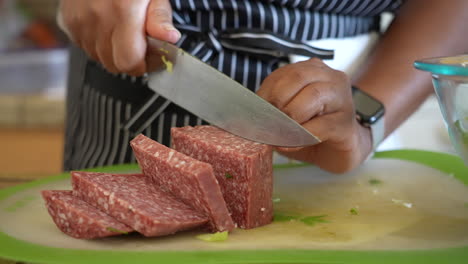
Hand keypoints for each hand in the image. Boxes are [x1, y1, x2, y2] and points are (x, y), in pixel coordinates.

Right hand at [58, 0, 180, 75]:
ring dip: (114, 52)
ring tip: (124, 31)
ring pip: (99, 58)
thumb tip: (169, 38)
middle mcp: (98, 17)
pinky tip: (108, 26)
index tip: (155, 56)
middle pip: (114, 65)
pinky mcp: (68, 20)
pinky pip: (84, 46)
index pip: (130, 62)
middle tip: (142, 43)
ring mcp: (79, 20)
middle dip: (132, 60)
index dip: (146, 64)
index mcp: (123, 10)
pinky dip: (98, 43)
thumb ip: (160, 16)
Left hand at [257, 58, 372, 172]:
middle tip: (265, 121)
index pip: (284, 73)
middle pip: (298, 78)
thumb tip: (249, 114)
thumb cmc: (311, 129)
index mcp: (313, 70)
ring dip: (290, 116)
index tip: (252, 110)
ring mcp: (343, 99)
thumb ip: (274, 108)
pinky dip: (300, 135)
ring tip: (277, 132)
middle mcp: (331, 78)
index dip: (265, 91)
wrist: (340, 151)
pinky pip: (321, 125)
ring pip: (313, 95)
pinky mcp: (346, 124)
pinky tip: (288, 144)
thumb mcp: (289, 114)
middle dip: (277, 100)